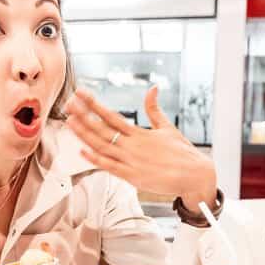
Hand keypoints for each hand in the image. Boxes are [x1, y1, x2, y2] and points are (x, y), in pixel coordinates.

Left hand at [65, 86, 217, 208]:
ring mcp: (131, 162)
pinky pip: (110, 167)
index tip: (81, 94)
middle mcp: (133, 146)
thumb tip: (153, 88)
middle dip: (84, 116)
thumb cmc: (182, 153)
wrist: (195, 175)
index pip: (111, 116)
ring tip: (70, 122)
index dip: (94, 104)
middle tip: (69, 104)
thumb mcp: (167, 127)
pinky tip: (82, 151)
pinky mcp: (132, 177)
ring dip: (84, 134)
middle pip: (102, 129)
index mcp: (140, 133)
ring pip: (102, 146)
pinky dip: (95, 159)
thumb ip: (154, 109)